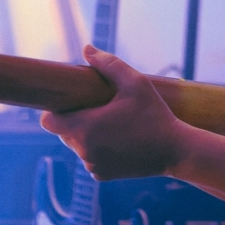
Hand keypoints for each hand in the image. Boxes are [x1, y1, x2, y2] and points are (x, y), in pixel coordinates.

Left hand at [40, 45, 184, 180]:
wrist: (175, 151)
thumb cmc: (155, 115)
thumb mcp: (135, 83)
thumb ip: (109, 64)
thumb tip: (87, 49)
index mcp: (85, 128)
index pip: (49, 121)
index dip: (55, 109)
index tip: (71, 99)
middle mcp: (84, 150)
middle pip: (62, 132)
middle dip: (73, 118)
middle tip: (96, 105)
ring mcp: (92, 165)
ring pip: (76, 145)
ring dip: (86, 133)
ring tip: (110, 121)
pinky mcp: (102, 175)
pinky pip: (90, 157)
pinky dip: (97, 148)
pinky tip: (118, 138)